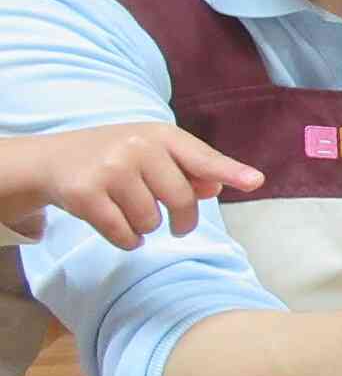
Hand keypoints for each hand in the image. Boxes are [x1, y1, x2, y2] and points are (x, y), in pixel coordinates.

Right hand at [3, 123, 262, 248]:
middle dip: (183, 220)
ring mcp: (109, 169)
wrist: (51, 160)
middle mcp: (137, 147)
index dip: (230, 171)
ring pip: (151, 220)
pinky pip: (125, 234)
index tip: (256, 181)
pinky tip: (121, 229)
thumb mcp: (152, 153)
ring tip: (132, 211)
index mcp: (161, 135)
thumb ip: (189, 169)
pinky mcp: (85, 194)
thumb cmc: (115, 157)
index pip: (203, 157)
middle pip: (181, 199)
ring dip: (147, 227)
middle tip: (177, 224)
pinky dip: (128, 240)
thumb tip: (215, 189)